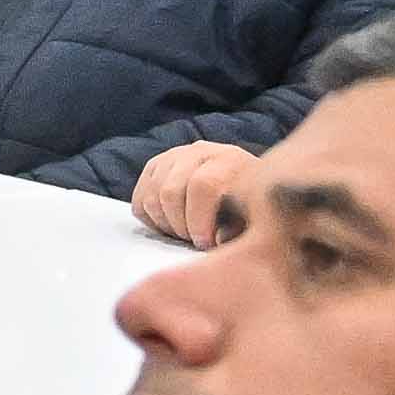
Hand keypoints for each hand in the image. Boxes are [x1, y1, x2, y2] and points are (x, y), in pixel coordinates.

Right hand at [130, 140, 255, 245]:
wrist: (245, 185)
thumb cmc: (251, 206)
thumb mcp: (254, 218)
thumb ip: (237, 229)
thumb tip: (217, 241)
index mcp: (229, 160)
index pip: (202, 185)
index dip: (199, 220)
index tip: (205, 243)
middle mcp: (198, 151)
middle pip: (170, 191)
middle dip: (179, 225)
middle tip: (193, 240)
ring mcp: (173, 156)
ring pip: (151, 194)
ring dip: (165, 223)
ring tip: (184, 233)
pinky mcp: (155, 166)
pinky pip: (140, 198)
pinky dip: (151, 218)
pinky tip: (171, 225)